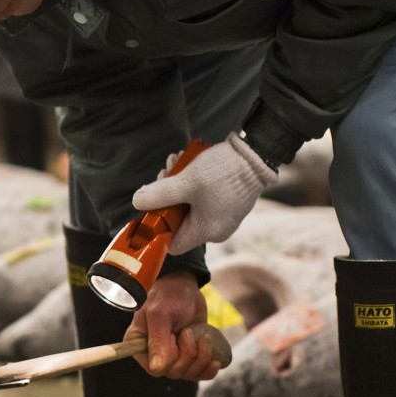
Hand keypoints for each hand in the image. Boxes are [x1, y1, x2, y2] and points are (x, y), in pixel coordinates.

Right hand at [124, 272, 220, 380]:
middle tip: (189, 331)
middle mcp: (154, 355)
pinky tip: (215, 361)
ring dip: (202, 357)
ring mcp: (172, 358)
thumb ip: (158, 340)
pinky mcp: (188, 357)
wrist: (185, 289)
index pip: (156, 369)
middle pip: (175, 372)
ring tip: (202, 337)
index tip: (176, 336)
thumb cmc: (168, 296)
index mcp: (138, 346)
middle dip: (189, 353)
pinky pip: (199, 374)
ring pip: (189, 374)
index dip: (172, 357)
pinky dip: (209, 369)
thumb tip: (158, 368)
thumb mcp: (161, 315)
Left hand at [131, 133, 275, 253]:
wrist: (257, 153)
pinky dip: (191, 182)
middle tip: (163, 174)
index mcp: (207, 232)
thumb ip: (159, 194)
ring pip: (188, 204)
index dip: (158, 228)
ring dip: (176, 184)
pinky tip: (186, 161)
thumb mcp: (186, 183)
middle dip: (166, 196)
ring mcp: (223, 215)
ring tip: (175, 161)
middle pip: (178, 219)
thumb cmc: (224, 172)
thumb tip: (137, 202)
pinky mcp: (227, 201)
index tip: (149, 208)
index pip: (173, 243)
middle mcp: (216, 228)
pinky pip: (201, 196)